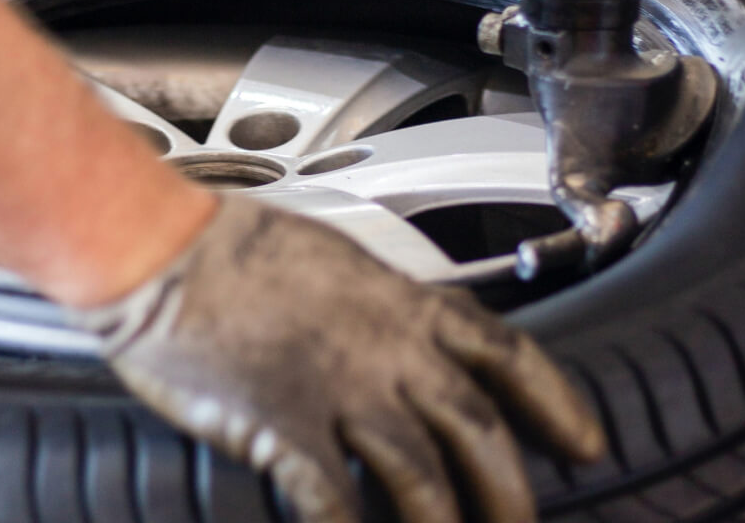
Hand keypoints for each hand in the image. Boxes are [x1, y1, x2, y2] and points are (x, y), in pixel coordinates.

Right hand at [78, 196, 604, 522]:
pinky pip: (334, 500)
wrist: (159, 247)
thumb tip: (408, 335)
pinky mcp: (281, 426)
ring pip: (421, 474)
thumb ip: (381, 307)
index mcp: (400, 302)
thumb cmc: (233, 249)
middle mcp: (383, 348)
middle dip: (512, 490)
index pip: (505, 353)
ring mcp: (336, 389)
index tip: (585, 441)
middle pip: (476, 428)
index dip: (556, 402)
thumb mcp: (334, 261)